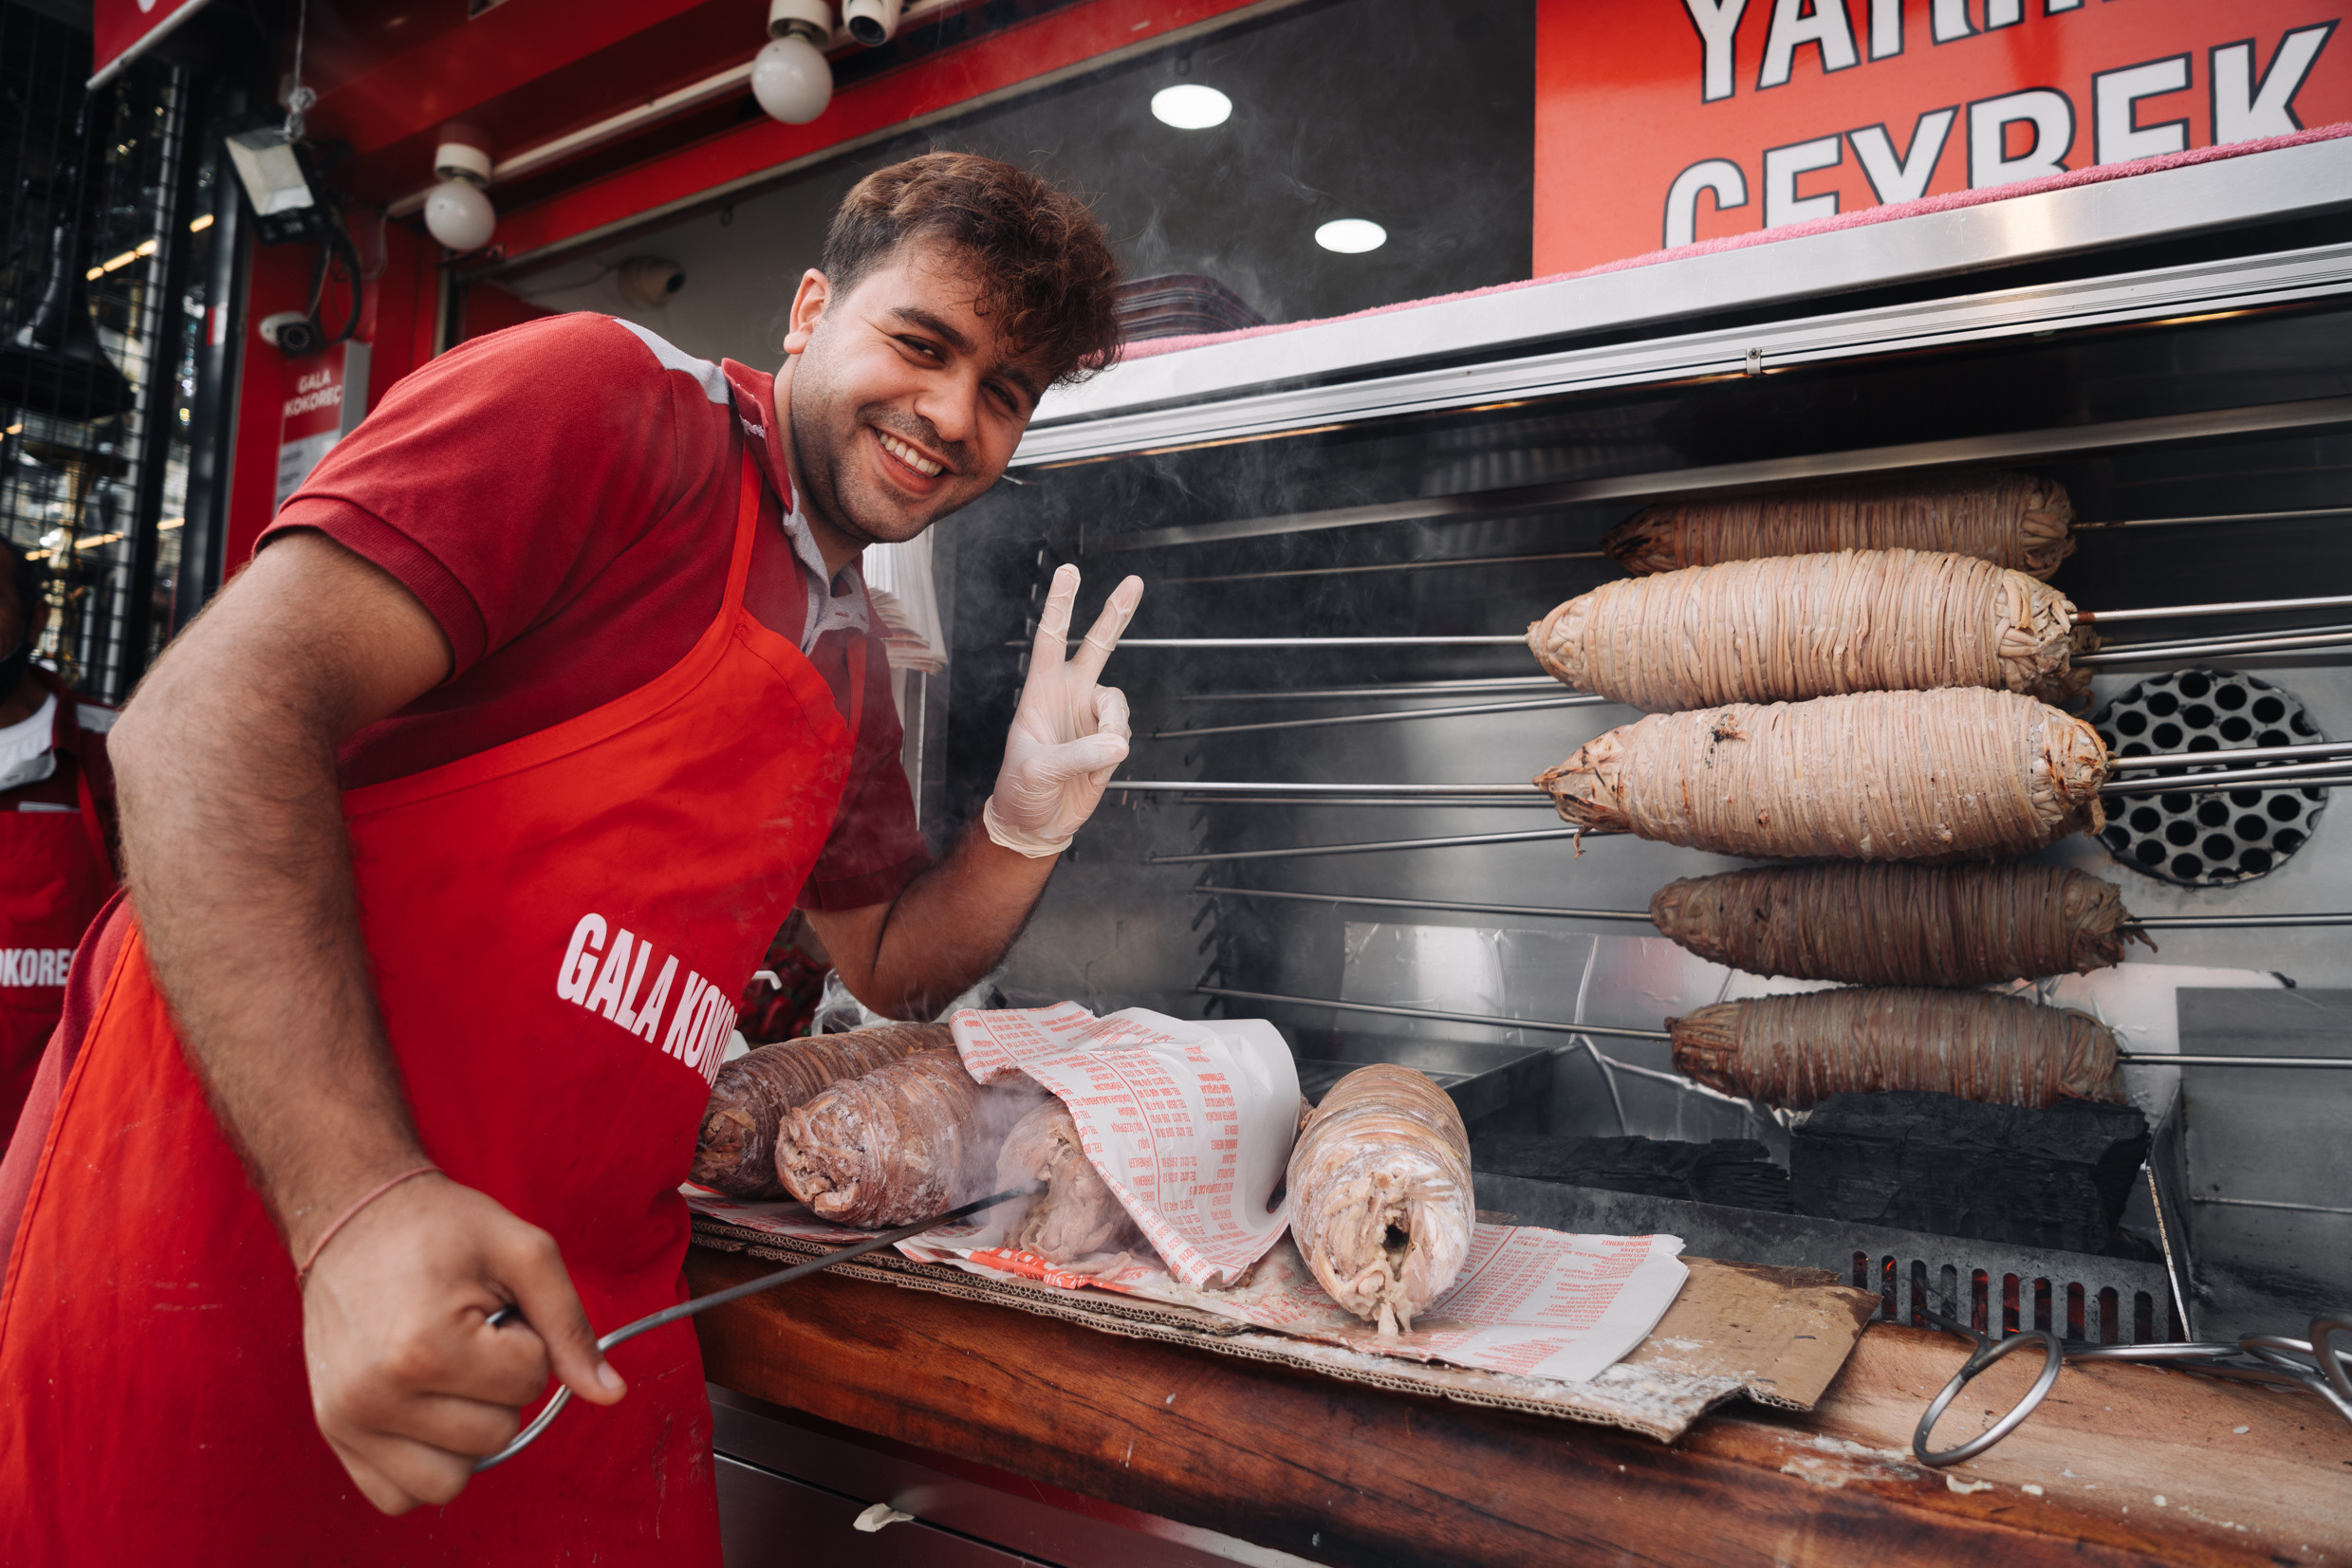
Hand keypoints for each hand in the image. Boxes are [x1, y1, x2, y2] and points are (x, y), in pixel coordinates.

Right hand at [299, 1171, 624, 1513]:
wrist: (353, 1216)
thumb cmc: (442, 1228)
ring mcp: (345, 1423)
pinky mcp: (333, 1436)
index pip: (530, 1381)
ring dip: (466, 1434)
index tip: (490, 1307)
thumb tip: (611, 1393)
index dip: (526, 1340)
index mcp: (423, 1349)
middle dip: (499, 1386)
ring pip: (450, 1482)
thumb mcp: (524, 1254)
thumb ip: (571, 1326)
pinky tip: (425, 1411)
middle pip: (496, 1437)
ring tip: (446, 1373)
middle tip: (467, 1334)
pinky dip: (425, 1464)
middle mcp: (374, 1397)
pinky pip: (399, 1496)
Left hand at [986, 564, 1144, 855]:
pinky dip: (1112, 754)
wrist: (1034, 824)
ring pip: (1118, 703)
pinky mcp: (1108, 743)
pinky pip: (1122, 735)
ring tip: (1095, 755)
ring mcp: (1090, 718)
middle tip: (1134, 582)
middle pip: (1097, 646)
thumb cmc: (1020, 791)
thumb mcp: (1037, 771)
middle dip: (1115, 614)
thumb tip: (1118, 743)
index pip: (1050, 640)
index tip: (1070, 572)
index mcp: (1040, 692)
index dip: (1060, 606)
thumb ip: (1078, 754)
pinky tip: (1095, 769)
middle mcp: (1068, 696)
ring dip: (1111, 728)